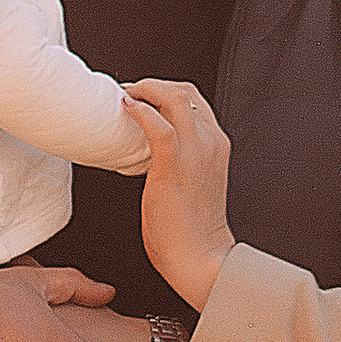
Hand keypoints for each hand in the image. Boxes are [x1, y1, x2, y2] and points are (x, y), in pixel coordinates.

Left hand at [124, 81, 235, 309]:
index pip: (194, 99)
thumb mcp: (192, 181)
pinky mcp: (174, 167)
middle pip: (184, 90)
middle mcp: (211, 141)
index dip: (165, 90)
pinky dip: (140, 111)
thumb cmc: (191, 227)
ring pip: (174, 98)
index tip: (142, 95)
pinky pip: (159, 126)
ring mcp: (195, 152)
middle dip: (153, 85)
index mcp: (217, 144)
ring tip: (124, 97)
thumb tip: (150, 148)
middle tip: (128, 93)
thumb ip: (180, 159)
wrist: (200, 257)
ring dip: (145, 90)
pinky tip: (126, 108)